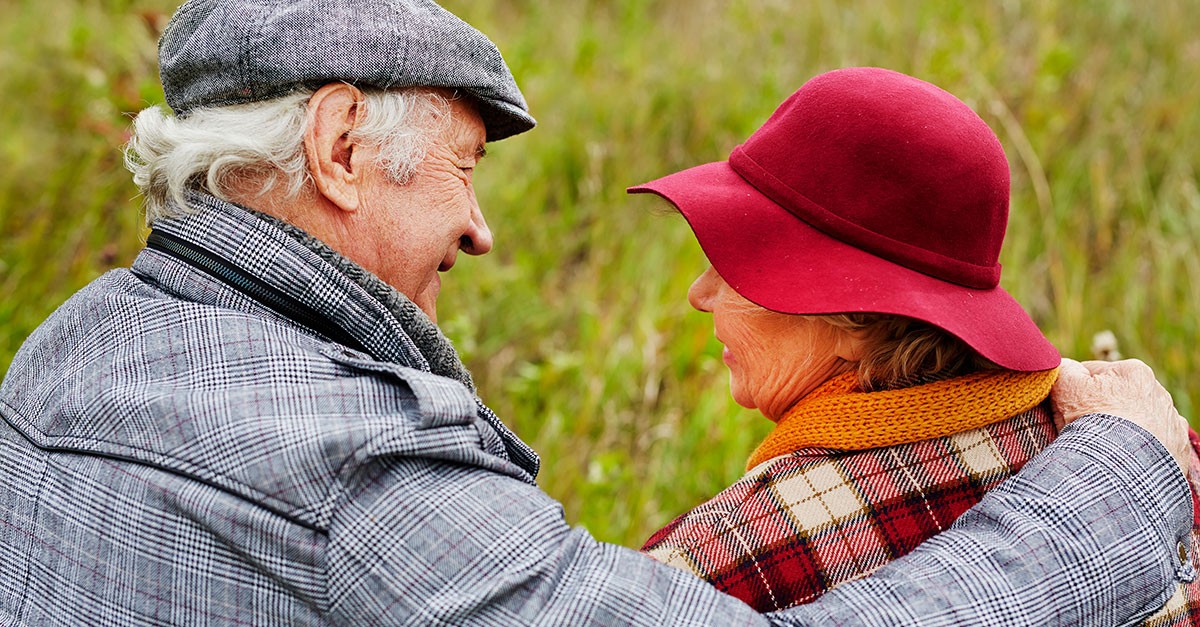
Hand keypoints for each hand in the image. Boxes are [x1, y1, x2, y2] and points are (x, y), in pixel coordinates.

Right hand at [1052, 358, 1190, 473]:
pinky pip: (1154, 444)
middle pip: (1117, 397)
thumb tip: (1062, 366)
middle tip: (1082, 430)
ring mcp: (1171, 422)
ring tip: (1104, 447)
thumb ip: (1063, 370)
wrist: (1121, 470)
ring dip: (1122, 429)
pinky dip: (1140, 449)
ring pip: (1137, 420)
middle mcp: (1159, 392)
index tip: (1066, 408)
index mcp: (1134, 372)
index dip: (1074, 391)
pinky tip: (1124, 458)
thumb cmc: (1091, 424)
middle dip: (1101, 410)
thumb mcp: (1065, 388)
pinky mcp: (1178, 448)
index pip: (1094, 374)